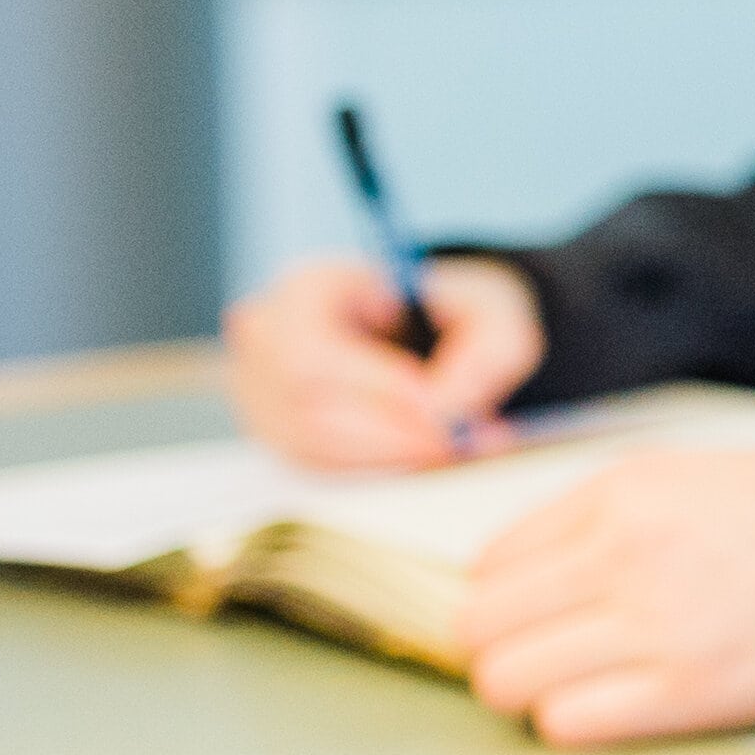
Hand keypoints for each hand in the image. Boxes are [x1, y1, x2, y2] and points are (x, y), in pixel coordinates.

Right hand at [223, 252, 543, 468]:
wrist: (435, 327)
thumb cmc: (454, 312)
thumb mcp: (493, 314)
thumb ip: (486, 356)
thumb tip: (449, 410)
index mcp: (310, 287)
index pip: (310, 351)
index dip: (372, 388)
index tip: (437, 408)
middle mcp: (268, 337)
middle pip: (302, 406)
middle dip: (386, 434)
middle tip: (453, 443)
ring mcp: (260, 388)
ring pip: (308, 444)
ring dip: (386, 456)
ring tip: (450, 446)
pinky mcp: (276, 430)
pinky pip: (315, 465)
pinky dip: (374, 467)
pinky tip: (421, 454)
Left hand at [455, 442, 754, 746]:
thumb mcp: (690, 477)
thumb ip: (598, 519)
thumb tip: (514, 582)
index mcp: (623, 493)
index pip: (490, 563)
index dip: (501, 596)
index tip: (529, 613)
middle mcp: (625, 554)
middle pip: (482, 627)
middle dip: (500, 646)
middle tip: (542, 653)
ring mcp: (655, 627)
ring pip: (508, 681)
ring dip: (531, 689)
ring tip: (580, 681)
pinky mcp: (690, 692)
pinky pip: (568, 724)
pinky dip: (576, 721)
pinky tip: (618, 703)